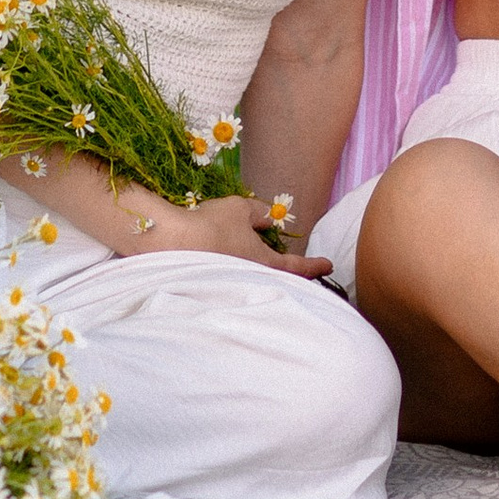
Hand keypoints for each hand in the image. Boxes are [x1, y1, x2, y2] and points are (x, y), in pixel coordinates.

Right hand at [113, 188, 334, 277]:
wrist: (169, 243)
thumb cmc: (210, 224)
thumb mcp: (239, 209)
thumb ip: (258, 214)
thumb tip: (267, 220)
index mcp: (263, 263)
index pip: (297, 266)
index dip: (314, 265)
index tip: (330, 266)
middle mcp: (250, 279)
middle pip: (277, 280)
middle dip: (289, 275)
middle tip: (301, 270)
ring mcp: (230, 287)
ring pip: (254, 282)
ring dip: (261, 274)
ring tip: (264, 264)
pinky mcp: (211, 289)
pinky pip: (232, 282)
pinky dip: (238, 274)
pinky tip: (229, 263)